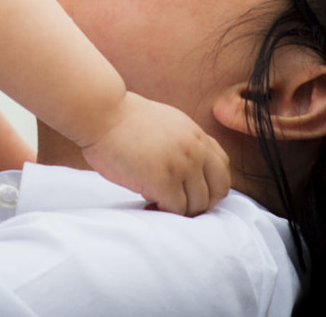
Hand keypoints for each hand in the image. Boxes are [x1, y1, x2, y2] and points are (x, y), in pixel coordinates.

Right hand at [80, 92, 230, 215]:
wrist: (102, 113)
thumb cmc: (124, 119)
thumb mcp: (167, 123)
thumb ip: (183, 142)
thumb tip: (188, 167)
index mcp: (196, 135)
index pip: (223, 167)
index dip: (210, 184)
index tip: (190, 189)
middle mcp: (195, 150)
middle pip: (218, 190)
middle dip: (201, 202)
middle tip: (177, 203)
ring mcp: (182, 165)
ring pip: (197, 204)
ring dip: (179, 210)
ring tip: (158, 203)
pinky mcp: (163, 181)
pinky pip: (176, 209)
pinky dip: (164, 212)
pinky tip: (148, 205)